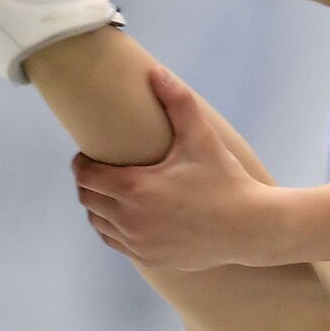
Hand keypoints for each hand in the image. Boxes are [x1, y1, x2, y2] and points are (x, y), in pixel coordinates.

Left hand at [71, 67, 283, 270]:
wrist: (248, 227)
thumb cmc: (225, 180)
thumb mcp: (201, 137)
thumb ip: (177, 102)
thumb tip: (155, 72)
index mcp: (135, 188)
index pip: (86, 176)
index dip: (81, 163)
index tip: (87, 154)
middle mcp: (130, 220)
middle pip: (87, 199)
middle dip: (87, 182)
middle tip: (98, 168)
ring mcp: (138, 243)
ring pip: (98, 223)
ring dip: (97, 206)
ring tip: (109, 191)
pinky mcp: (148, 258)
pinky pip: (115, 242)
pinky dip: (112, 227)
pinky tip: (123, 215)